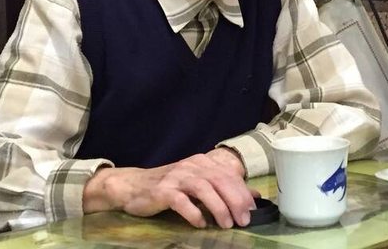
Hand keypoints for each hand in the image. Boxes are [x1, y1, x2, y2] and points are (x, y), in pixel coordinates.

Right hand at [83, 152, 257, 228]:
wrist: (133, 186)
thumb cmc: (169, 186)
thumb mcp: (199, 183)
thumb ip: (224, 187)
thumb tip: (254, 196)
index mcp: (201, 162)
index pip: (228, 174)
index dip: (242, 191)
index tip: (252, 210)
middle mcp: (190, 166)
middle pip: (218, 180)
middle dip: (234, 200)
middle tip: (243, 219)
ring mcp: (176, 177)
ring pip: (202, 188)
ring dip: (218, 207)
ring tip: (226, 224)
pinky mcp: (162, 191)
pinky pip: (181, 201)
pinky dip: (193, 212)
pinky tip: (201, 223)